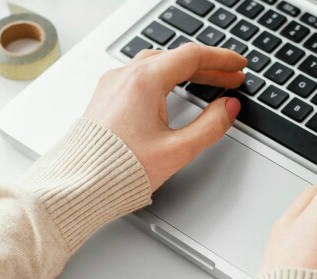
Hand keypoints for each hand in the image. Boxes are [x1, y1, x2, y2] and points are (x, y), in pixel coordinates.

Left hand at [84, 43, 246, 190]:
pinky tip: (173, 90)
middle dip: (208, 67)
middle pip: (176, 58)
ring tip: (207, 82)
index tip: (239, 65)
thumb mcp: (177, 150)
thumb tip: (228, 109)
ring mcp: (112, 85)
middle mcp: (125, 76)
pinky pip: (139, 75)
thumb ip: (210, 126)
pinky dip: (164, 77)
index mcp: (144, 81)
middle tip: (231, 78)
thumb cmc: (116, 170)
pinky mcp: (105, 97)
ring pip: (157, 64)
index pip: (193, 56)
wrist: (78, 184)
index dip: (222, 59)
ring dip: (185, 71)